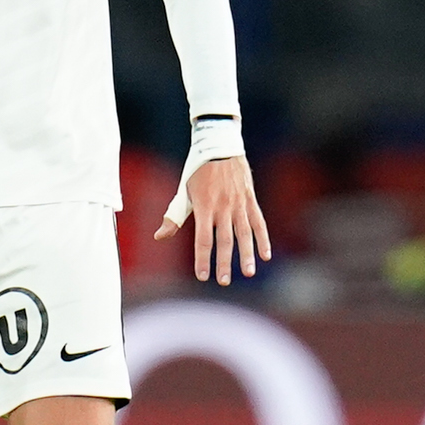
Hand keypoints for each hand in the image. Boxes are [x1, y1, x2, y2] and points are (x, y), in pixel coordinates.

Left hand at [155, 155, 270, 287]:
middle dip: (223, 262)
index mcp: (204, 205)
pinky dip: (263, 238)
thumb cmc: (197, 169)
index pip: (203, 238)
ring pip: (244, 233)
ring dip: (246, 254)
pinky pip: (258, 221)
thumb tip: (159, 236)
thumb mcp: (183, 190)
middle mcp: (222, 206)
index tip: (202, 276)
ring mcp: (239, 203)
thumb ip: (175, 216)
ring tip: (248, 272)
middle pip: (224, 240)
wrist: (220, 144)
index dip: (202, 259)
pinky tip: (265, 255)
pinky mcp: (250, 198)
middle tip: (224, 281)